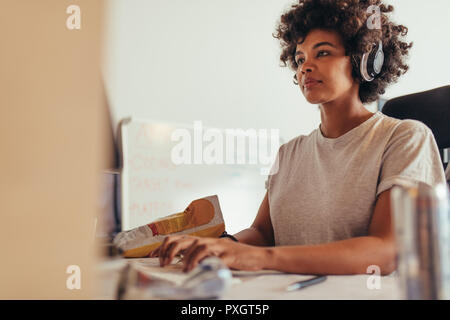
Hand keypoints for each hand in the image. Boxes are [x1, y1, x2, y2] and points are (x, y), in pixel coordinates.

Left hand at [149, 235, 269, 271]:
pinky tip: (200, 270)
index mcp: (203, 241)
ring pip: (199, 247)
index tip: (152, 256)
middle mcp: (210, 241)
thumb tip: (181, 261)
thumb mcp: (214, 254)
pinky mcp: (229, 256)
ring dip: (188, 258)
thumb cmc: (234, 257)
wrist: (257, 256)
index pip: (179, 238)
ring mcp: (220, 247)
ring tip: (183, 269)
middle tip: (164, 263)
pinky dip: (206, 263)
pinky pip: (216, 258)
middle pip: (185, 240)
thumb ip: (199, 255)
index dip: (164, 246)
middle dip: (171, 250)